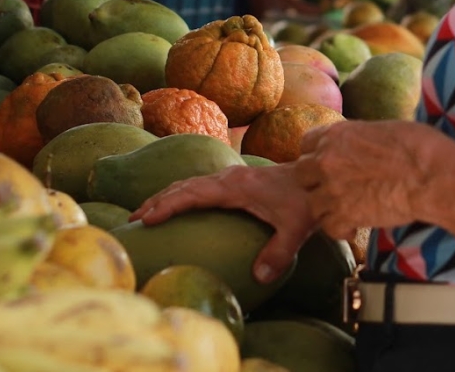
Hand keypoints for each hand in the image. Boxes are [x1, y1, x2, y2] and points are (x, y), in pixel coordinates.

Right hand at [129, 164, 314, 283]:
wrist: (320, 177)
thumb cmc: (307, 201)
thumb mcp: (297, 229)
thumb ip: (279, 253)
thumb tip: (260, 277)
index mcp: (237, 186)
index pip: (194, 193)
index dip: (168, 204)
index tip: (146, 218)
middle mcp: (230, 178)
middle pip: (185, 186)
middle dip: (158, 201)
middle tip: (134, 219)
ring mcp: (233, 177)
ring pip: (192, 183)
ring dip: (168, 196)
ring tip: (146, 213)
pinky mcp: (237, 181)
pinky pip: (202, 186)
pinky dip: (183, 195)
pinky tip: (178, 208)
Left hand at [292, 120, 445, 240]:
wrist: (429, 174)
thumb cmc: (417, 147)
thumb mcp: (381, 129)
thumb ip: (358, 138)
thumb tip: (358, 144)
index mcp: (337, 134)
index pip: (306, 143)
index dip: (317, 154)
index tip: (328, 163)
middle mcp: (327, 160)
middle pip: (301, 174)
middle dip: (316, 181)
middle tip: (336, 188)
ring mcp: (332, 189)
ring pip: (313, 204)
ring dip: (328, 208)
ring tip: (347, 210)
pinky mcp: (344, 215)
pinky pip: (329, 228)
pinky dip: (341, 230)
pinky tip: (354, 228)